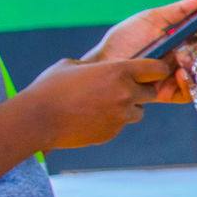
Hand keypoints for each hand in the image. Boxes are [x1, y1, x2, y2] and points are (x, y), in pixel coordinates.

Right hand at [17, 57, 174, 150]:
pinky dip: (111, 121)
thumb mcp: (72, 65)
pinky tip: (90, 117)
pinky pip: (121, 124)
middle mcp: (126, 94)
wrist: (38, 119)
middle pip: (151, 93)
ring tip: (102, 104)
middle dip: (140, 91)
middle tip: (122, 89)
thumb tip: (104, 69)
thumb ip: (96, 66)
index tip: (153, 72)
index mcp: (118, 72)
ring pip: (138, 111)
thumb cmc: (50, 87)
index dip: (157, 70)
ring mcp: (121, 116)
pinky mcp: (114, 132)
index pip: (157, 69)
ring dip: (127, 108)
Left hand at [85, 0, 196, 103]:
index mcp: (194, 44)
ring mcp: (187, 80)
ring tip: (184, 59)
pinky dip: (190, 83)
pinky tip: (178, 73)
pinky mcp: (175, 95)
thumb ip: (181, 10)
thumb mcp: (154, 19)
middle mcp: (195, 63)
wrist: (106, 60)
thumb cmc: (127, 38)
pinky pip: (195, 95)